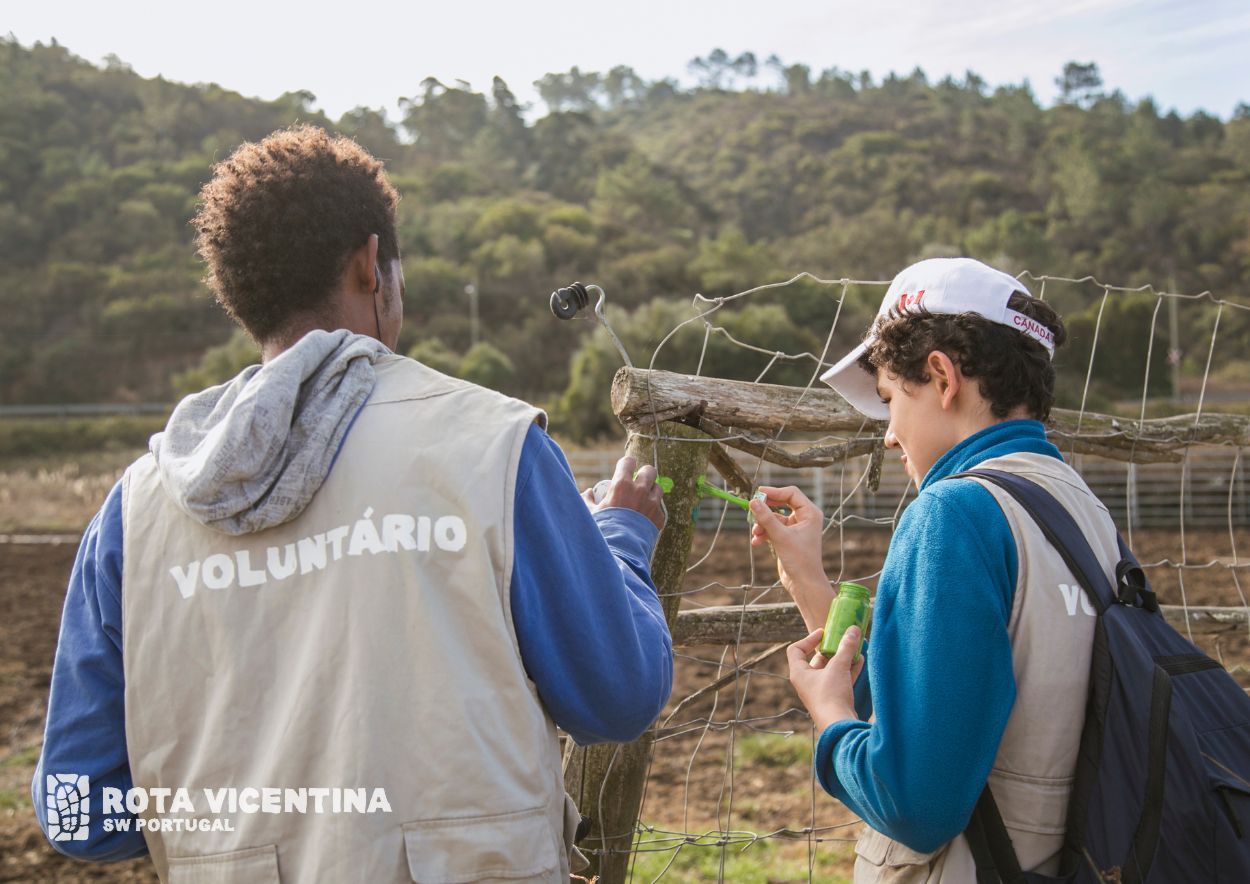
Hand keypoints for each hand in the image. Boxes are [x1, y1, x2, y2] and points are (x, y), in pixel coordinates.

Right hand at [582, 455, 665, 531]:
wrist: (619, 552)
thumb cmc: (602, 530)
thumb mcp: (590, 513)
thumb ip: (587, 500)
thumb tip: (588, 492)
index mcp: (622, 485)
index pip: (628, 462)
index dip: (627, 464)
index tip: (626, 468)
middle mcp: (640, 491)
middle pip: (649, 470)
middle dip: (644, 474)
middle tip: (638, 482)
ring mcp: (652, 503)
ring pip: (657, 488)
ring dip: (651, 491)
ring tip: (642, 500)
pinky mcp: (659, 517)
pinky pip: (659, 508)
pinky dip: (653, 511)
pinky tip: (644, 518)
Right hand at [749, 486, 830, 628]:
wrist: (803, 583)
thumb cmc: (800, 560)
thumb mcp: (780, 536)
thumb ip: (766, 518)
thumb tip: (753, 501)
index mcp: (810, 513)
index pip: (791, 493)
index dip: (774, 492)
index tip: (758, 493)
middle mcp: (804, 518)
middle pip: (781, 503)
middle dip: (766, 509)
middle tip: (752, 509)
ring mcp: (795, 528)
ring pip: (774, 517)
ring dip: (763, 524)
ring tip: (755, 533)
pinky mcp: (787, 538)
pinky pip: (772, 528)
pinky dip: (764, 533)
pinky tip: (756, 541)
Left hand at [787, 626, 863, 731]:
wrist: (838, 725)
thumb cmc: (831, 694)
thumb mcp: (838, 667)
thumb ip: (846, 647)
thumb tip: (853, 629)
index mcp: (799, 673)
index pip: (796, 650)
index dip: (808, 639)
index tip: (823, 633)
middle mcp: (807, 682)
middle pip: (816, 659)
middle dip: (831, 649)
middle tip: (842, 640)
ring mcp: (819, 691)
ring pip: (830, 670)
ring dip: (842, 659)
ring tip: (855, 647)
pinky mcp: (832, 698)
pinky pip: (839, 679)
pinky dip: (848, 670)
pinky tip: (861, 660)